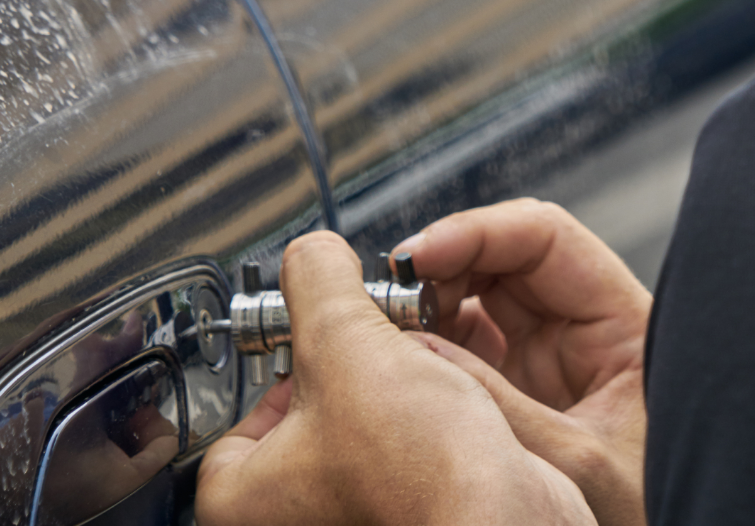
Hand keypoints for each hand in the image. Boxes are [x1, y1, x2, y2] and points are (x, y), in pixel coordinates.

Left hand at [196, 231, 596, 525]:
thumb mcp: (341, 335)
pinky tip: (448, 403)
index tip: (318, 343)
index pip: (244, 414)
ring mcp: (357, 524)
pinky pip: (408, 450)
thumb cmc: (419, 470)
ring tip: (416, 374)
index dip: (288, 367)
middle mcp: (297, 524)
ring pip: (365, 428)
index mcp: (248, 503)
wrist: (511, 520)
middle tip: (373, 350)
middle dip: (352, 370)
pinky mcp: (413, 516)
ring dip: (395, 387)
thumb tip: (311, 256)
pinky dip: (428, 417)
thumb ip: (314, 277)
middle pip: (313, 413)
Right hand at [395, 199, 651, 525]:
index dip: (476, 232)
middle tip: (393, 292)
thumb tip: (415, 353)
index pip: (544, 236)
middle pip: (503, 254)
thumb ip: (497, 405)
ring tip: (391, 322)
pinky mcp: (524, 384)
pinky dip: (432, 337)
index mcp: (623, 323)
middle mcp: (585, 325)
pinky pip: (469, 337)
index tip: (419, 255)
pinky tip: (405, 351)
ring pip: (479, 292)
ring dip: (431, 298)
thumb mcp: (577, 464)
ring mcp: (552, 353)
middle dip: (444, 262)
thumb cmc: (659, 515)